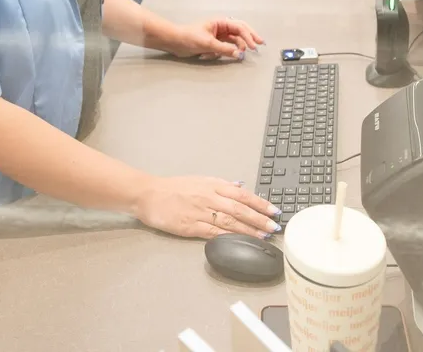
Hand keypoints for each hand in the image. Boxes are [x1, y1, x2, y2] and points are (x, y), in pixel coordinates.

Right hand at [136, 176, 281, 239]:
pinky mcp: (191, 226)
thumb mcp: (199, 180)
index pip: (242, 194)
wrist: (149, 194)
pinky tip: (239, 241)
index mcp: (213, 185)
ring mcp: (200, 213)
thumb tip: (240, 186)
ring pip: (230, 222)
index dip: (260, 203)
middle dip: (259, 219)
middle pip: (240, 209)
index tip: (273, 211)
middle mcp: (209, 197)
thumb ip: (220, 185)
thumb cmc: (173, 188)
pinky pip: (214, 232)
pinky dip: (229, 237)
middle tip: (274, 227)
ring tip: (263, 236)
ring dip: (248, 230)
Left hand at [168, 16, 264, 59]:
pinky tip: (230, 53)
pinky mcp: (215, 43)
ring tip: (245, 52)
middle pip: (240, 31)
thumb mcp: (208, 43)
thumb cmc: (188, 37)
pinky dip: (229, 50)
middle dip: (250, 37)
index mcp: (220, 22)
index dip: (249, 36)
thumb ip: (224, 49)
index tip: (254, 45)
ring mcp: (219, 35)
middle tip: (260, 43)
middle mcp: (221, 27)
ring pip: (235, 40)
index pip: (239, 27)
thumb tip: (239, 53)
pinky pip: (227, 47)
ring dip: (239, 45)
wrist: (175, 42)